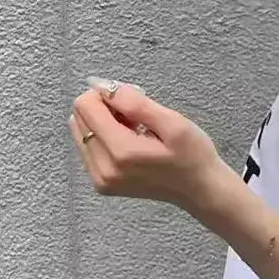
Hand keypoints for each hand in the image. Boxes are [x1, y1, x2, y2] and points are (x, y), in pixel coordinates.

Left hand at [69, 82, 228, 218]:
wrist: (200, 190)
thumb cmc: (193, 156)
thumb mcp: (173, 123)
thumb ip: (136, 103)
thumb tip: (104, 88)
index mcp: (121, 152)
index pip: (86, 106)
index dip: (106, 94)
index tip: (131, 100)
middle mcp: (105, 169)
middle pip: (79, 118)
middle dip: (104, 109)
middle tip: (135, 118)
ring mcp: (102, 180)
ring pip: (81, 132)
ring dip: (103, 123)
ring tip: (133, 131)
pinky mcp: (102, 184)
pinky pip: (88, 148)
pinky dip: (104, 138)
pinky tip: (128, 143)